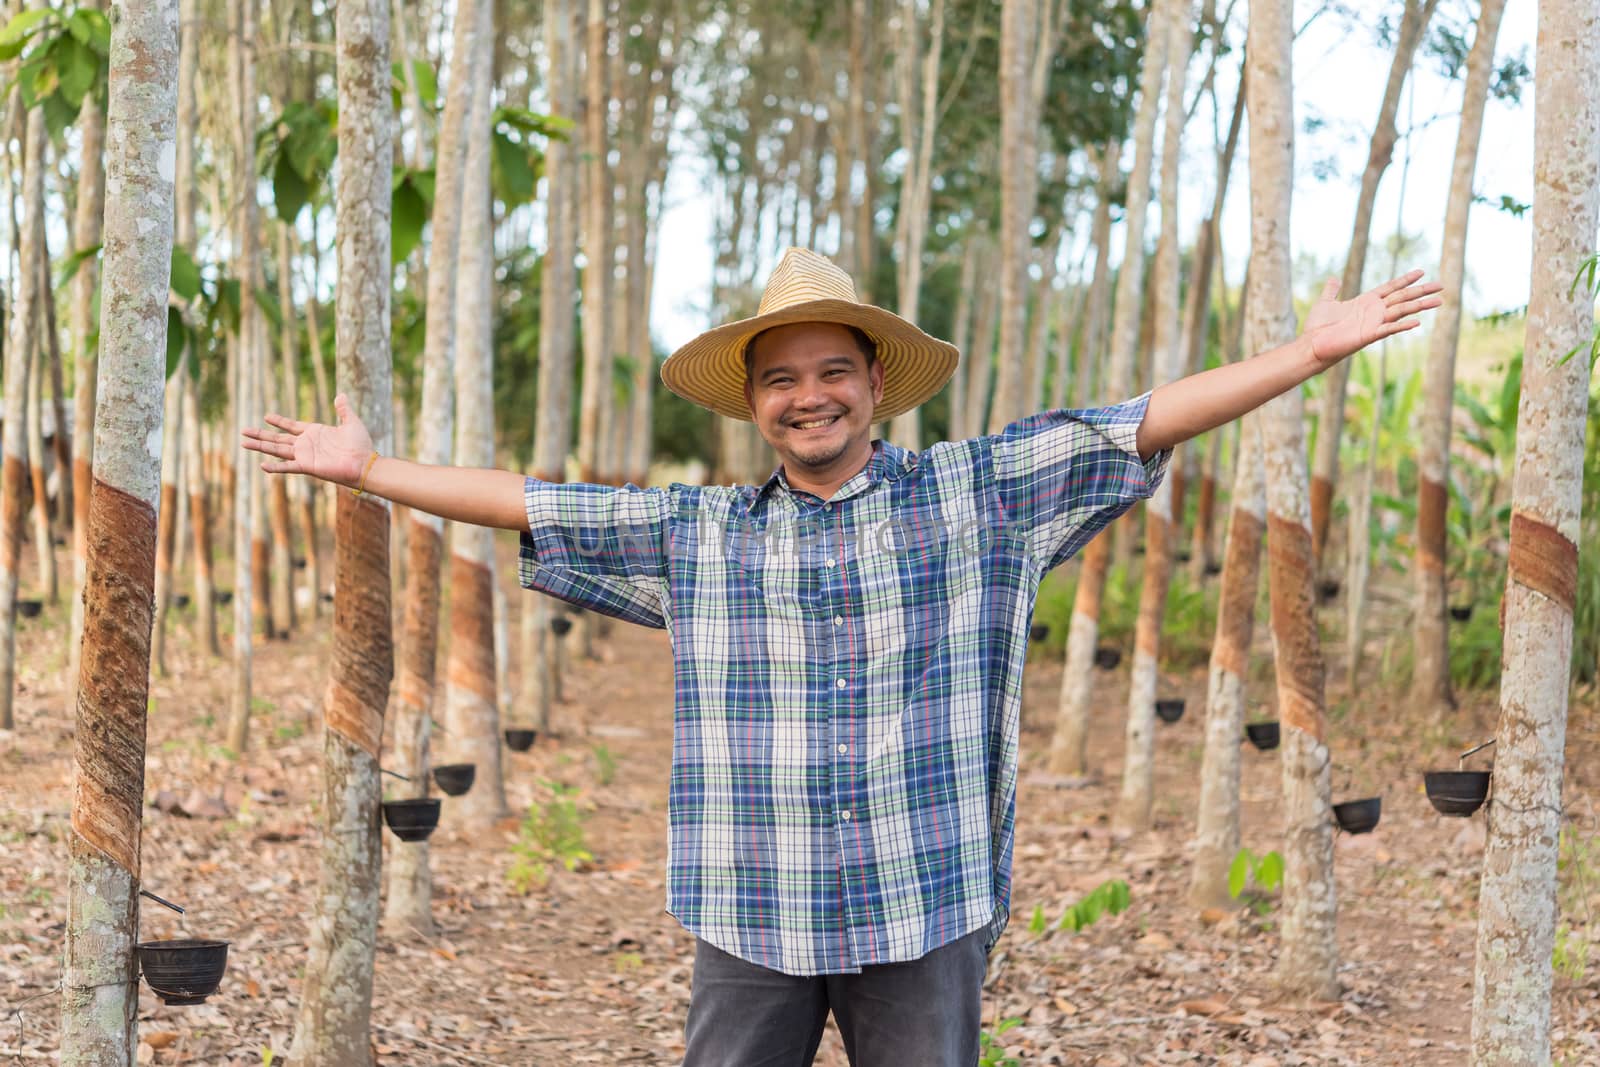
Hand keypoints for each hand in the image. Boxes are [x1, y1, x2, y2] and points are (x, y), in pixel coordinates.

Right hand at [241, 393, 373, 486]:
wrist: (365, 463)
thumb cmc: (361, 445)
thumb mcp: (351, 422)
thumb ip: (344, 410)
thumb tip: (341, 395)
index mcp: (315, 433)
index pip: (291, 426)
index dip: (279, 421)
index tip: (266, 416)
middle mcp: (306, 444)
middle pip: (278, 439)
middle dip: (261, 435)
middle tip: (243, 431)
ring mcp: (305, 455)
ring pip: (278, 450)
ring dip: (261, 447)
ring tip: (244, 443)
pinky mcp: (308, 466)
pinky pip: (288, 467)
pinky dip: (276, 466)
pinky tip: (262, 464)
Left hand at [1304, 269, 1443, 363]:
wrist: (1311, 345)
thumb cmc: (1317, 327)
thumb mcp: (1325, 303)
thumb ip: (1332, 290)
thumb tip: (1334, 278)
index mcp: (1365, 302)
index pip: (1390, 287)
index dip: (1405, 279)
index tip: (1421, 271)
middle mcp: (1373, 311)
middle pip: (1402, 297)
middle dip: (1421, 291)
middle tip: (1441, 285)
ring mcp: (1373, 323)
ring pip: (1401, 311)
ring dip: (1420, 306)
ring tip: (1439, 301)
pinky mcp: (1369, 335)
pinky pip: (1389, 329)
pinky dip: (1402, 326)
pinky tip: (1418, 323)